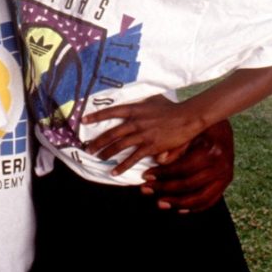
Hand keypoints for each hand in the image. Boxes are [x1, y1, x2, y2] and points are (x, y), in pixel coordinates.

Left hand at [82, 94, 202, 175]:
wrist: (187, 117)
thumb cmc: (172, 108)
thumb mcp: (154, 100)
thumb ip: (143, 105)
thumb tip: (136, 112)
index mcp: (135, 110)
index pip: (112, 111)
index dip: (97, 116)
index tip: (84, 120)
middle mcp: (135, 122)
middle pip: (112, 133)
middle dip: (98, 141)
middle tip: (87, 148)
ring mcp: (142, 135)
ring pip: (119, 145)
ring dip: (106, 152)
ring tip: (97, 158)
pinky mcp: (150, 146)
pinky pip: (133, 158)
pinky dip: (122, 165)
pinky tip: (114, 172)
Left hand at [141, 120, 233, 212]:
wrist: (221, 124)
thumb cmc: (200, 125)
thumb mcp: (188, 130)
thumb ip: (175, 146)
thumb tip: (159, 160)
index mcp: (211, 151)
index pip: (183, 169)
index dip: (162, 174)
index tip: (146, 176)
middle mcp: (221, 166)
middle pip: (190, 185)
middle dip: (165, 189)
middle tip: (147, 190)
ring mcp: (226, 176)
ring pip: (201, 198)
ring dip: (178, 203)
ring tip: (160, 203)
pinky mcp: (226, 182)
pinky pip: (211, 200)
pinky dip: (195, 207)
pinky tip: (179, 208)